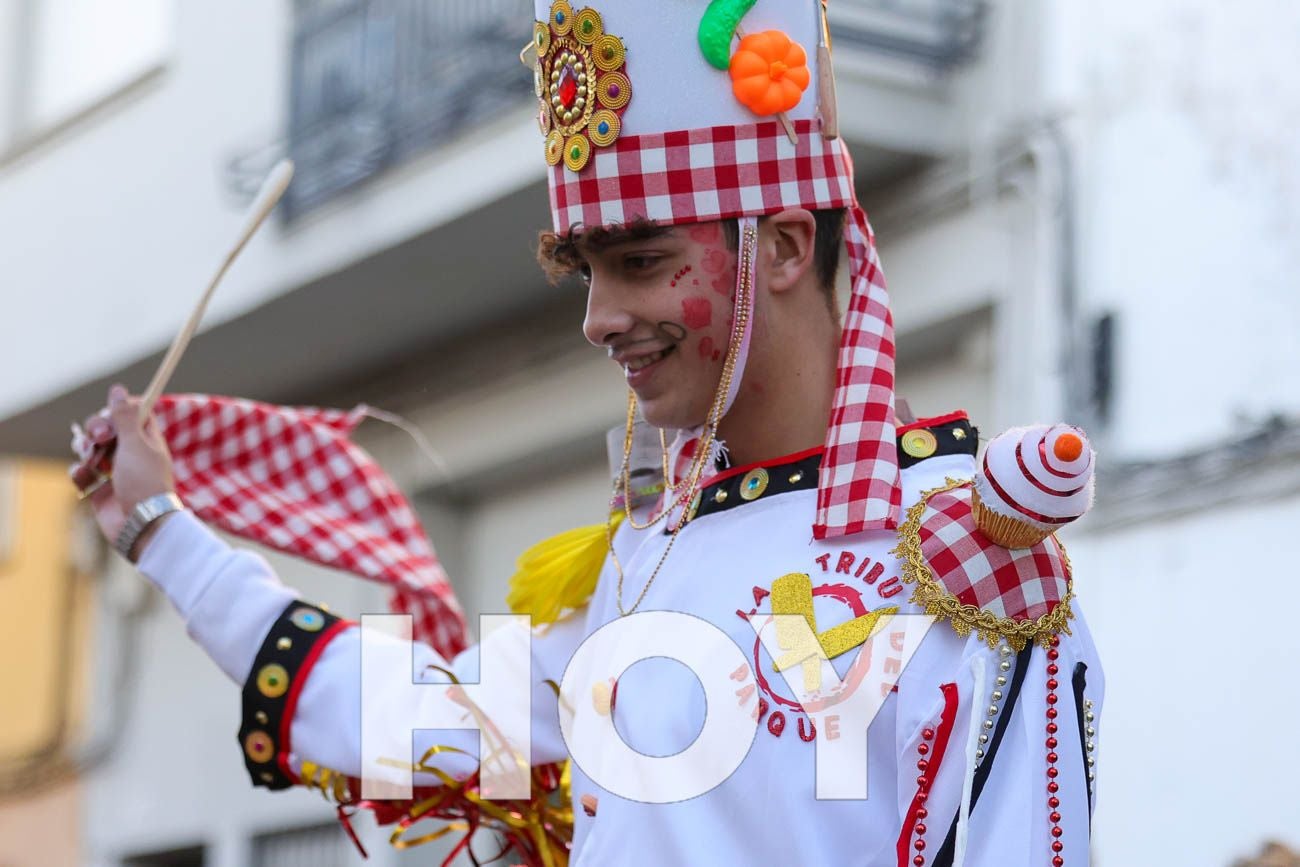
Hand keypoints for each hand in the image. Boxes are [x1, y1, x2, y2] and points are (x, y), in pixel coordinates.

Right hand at [77, 384, 176, 549]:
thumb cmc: (145, 482)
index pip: (132, 414)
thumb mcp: (136, 444)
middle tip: (100, 438)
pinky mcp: (99, 488)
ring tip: (89, 459)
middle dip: (96, 429)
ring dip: (84, 449)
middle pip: (105, 428)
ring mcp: (113, 471)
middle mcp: (130, 453)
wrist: (141, 524)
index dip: (119, 410)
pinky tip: (84, 476)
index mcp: (146, 439)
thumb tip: (118, 389)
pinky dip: (79, 472)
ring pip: (89, 448)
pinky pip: (81, 472)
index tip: (113, 415)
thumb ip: (125, 418)